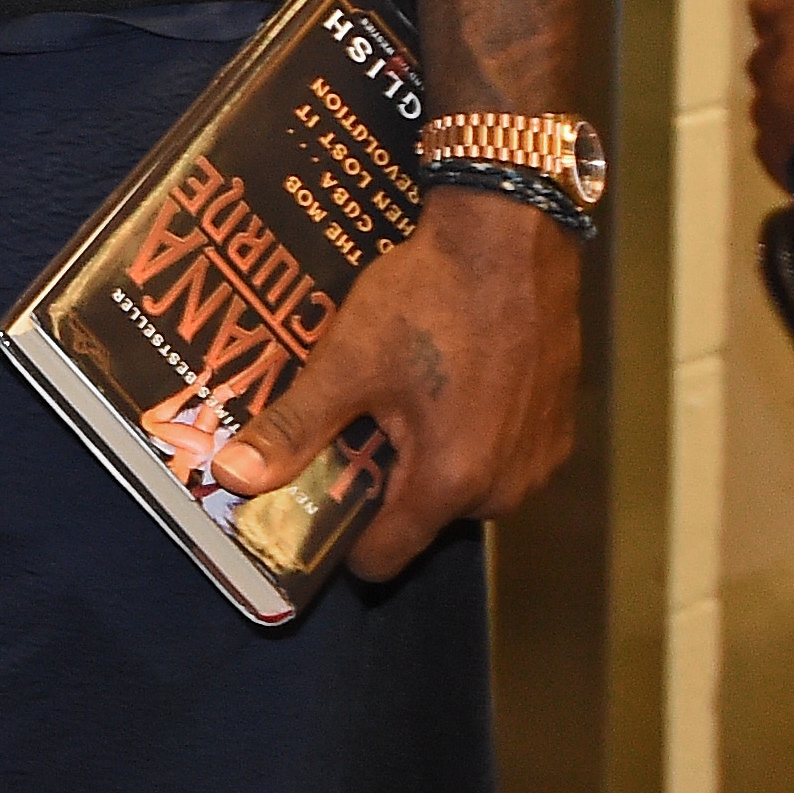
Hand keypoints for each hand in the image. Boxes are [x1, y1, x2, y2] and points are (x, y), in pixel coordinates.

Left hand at [210, 189, 579, 582]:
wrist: (512, 235)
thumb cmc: (428, 300)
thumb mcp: (348, 362)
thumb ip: (293, 429)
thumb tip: (233, 478)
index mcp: (450, 484)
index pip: (384, 557)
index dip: (341, 538)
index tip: (313, 502)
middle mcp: (504, 490)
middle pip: (422, 517)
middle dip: (384, 481)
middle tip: (353, 426)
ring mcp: (540, 459)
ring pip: (461, 482)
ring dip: (429, 455)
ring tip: (395, 398)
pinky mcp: (560, 425)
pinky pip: (499, 453)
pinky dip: (471, 431)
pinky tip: (447, 381)